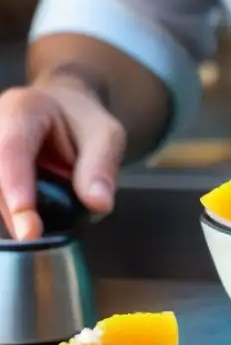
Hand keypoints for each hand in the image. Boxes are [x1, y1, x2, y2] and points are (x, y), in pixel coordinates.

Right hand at [0, 77, 124, 239]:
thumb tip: (99, 205)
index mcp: (22, 110)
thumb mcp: (105, 135)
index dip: (17, 187)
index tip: (29, 225)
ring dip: (11, 214)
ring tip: (36, 226)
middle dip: (11, 210)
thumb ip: (101, 166)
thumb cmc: (82, 122)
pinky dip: (12, 213)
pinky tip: (28, 220)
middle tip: (33, 235)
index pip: (12, 147)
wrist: (61, 112)